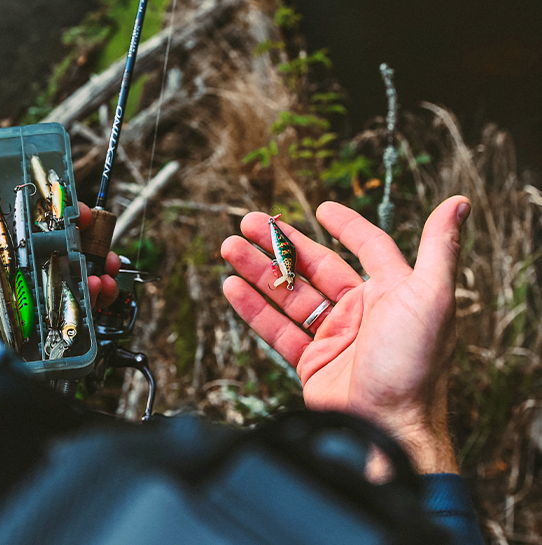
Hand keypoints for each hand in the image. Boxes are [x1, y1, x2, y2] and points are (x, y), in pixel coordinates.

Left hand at [0, 153, 119, 309]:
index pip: (33, 225)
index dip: (60, 215)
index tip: (81, 212)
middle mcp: (13, 274)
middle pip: (62, 253)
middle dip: (90, 245)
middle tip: (101, 243)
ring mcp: (25, 303)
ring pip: (72, 283)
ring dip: (96, 273)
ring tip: (104, 275)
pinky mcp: (35, 334)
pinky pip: (72, 318)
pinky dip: (92, 304)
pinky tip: (98, 293)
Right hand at [220, 196, 470, 473]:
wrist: (388, 428)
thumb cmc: (414, 364)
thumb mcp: (432, 297)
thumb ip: (438, 248)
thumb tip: (458, 203)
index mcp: (391, 293)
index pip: (368, 248)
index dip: (347, 227)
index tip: (323, 209)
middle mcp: (362, 313)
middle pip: (314, 267)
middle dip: (280, 244)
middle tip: (249, 223)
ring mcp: (334, 338)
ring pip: (289, 295)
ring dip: (258, 271)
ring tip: (229, 248)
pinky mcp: (311, 363)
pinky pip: (276, 329)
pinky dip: (253, 309)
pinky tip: (232, 287)